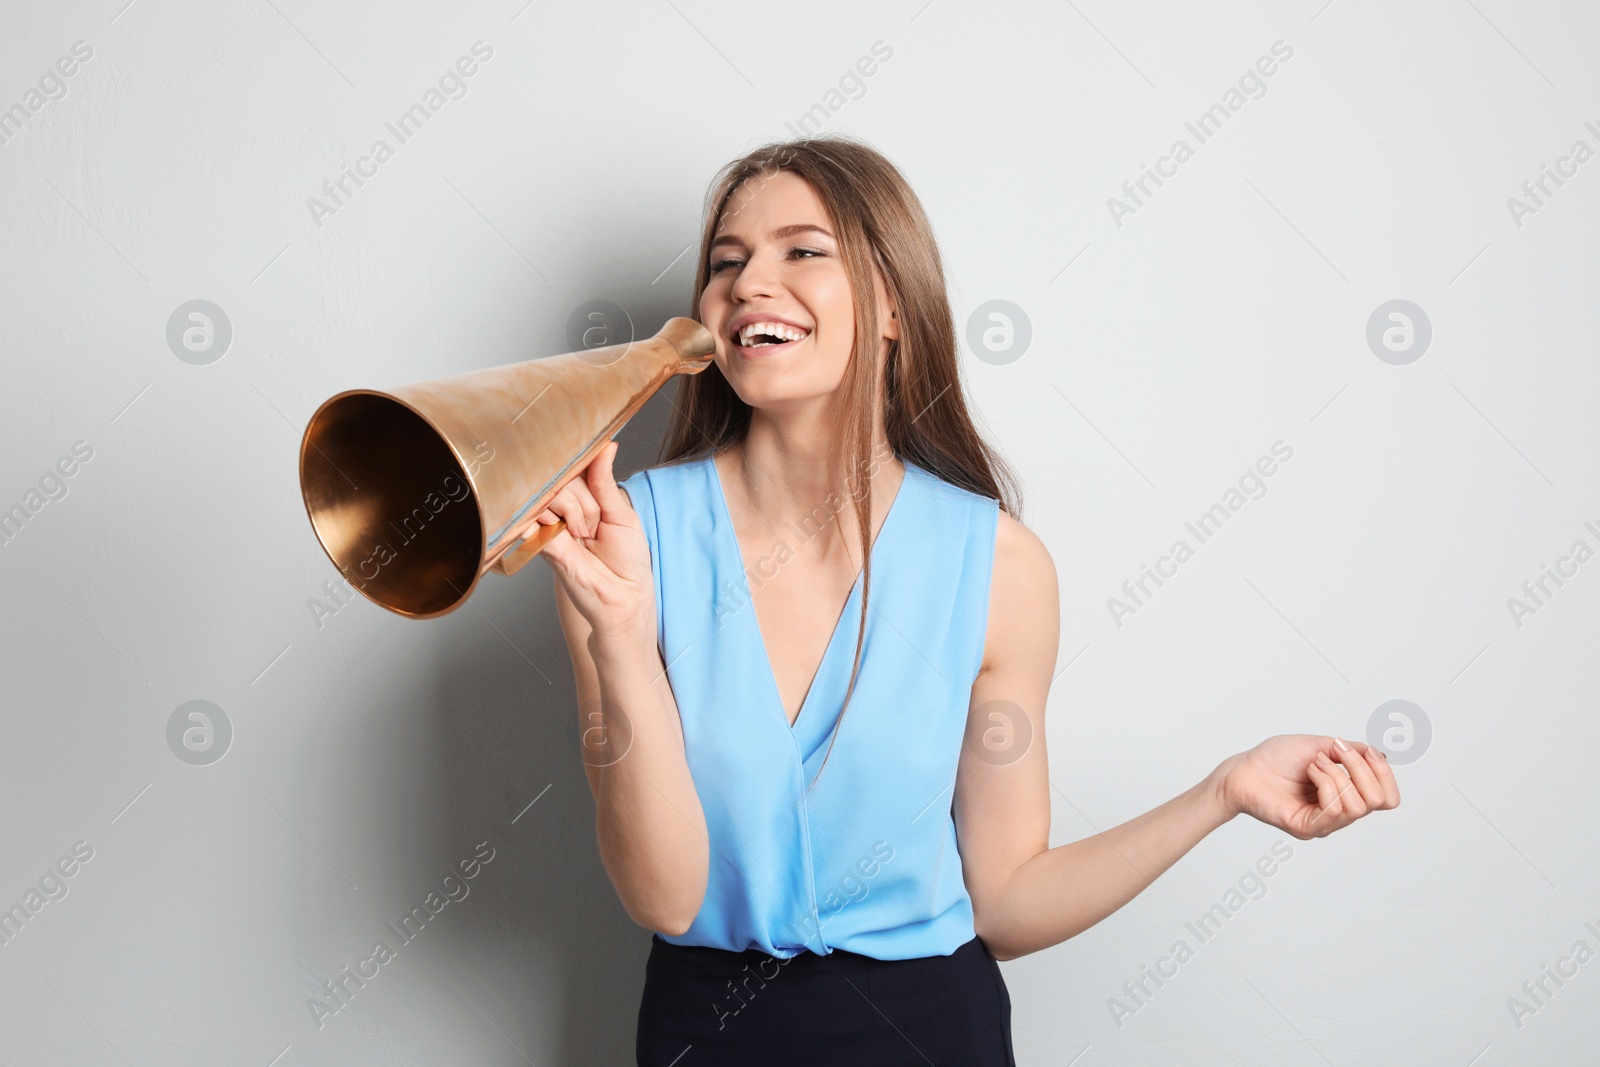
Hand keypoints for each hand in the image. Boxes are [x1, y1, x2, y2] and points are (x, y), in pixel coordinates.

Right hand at [530, 441, 653, 637]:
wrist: (621, 599)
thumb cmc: (627, 561)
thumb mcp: (621, 513)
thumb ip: (604, 480)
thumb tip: (606, 446)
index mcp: (586, 497)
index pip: (573, 466)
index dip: (578, 463)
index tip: (586, 462)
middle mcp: (564, 508)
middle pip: (561, 477)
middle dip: (583, 498)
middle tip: (594, 525)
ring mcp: (550, 523)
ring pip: (549, 492)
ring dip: (571, 510)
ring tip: (582, 536)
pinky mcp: (538, 540)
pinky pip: (532, 515)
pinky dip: (547, 519)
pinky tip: (562, 533)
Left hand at [1216, 734, 1399, 839]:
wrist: (1244, 768)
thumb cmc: (1276, 757)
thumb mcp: (1320, 746)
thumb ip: (1351, 753)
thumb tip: (1381, 756)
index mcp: (1346, 795)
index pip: (1387, 798)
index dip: (1384, 773)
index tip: (1365, 750)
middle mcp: (1339, 812)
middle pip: (1378, 802)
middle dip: (1362, 770)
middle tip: (1336, 752)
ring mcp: (1324, 823)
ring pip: (1357, 806)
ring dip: (1337, 774)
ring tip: (1314, 763)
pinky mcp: (1307, 828)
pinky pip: (1333, 810)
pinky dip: (1326, 783)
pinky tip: (1310, 772)